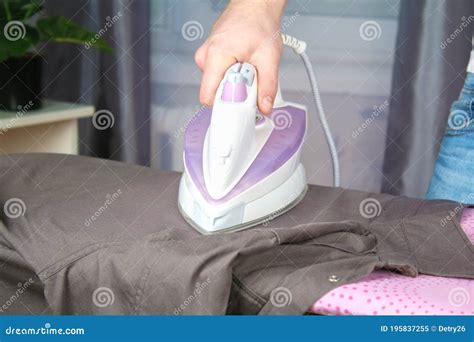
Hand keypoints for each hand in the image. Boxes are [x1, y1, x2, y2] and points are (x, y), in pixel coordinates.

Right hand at [195, 0, 285, 114]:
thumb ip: (268, 86)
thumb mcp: (270, 57)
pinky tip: (243, 65)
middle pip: (214, 93)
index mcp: (216, 57)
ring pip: (218, 85)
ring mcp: (206, 57)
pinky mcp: (210, 58)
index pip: (208, 97)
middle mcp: (205, 57)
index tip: (241, 106)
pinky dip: (232, 76)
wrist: (255, 6)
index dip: (225, 105)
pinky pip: (219, 77)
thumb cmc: (259, 24)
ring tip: (249, 69)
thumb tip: (265, 107)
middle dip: (233, 94)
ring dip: (234, 84)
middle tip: (251, 82)